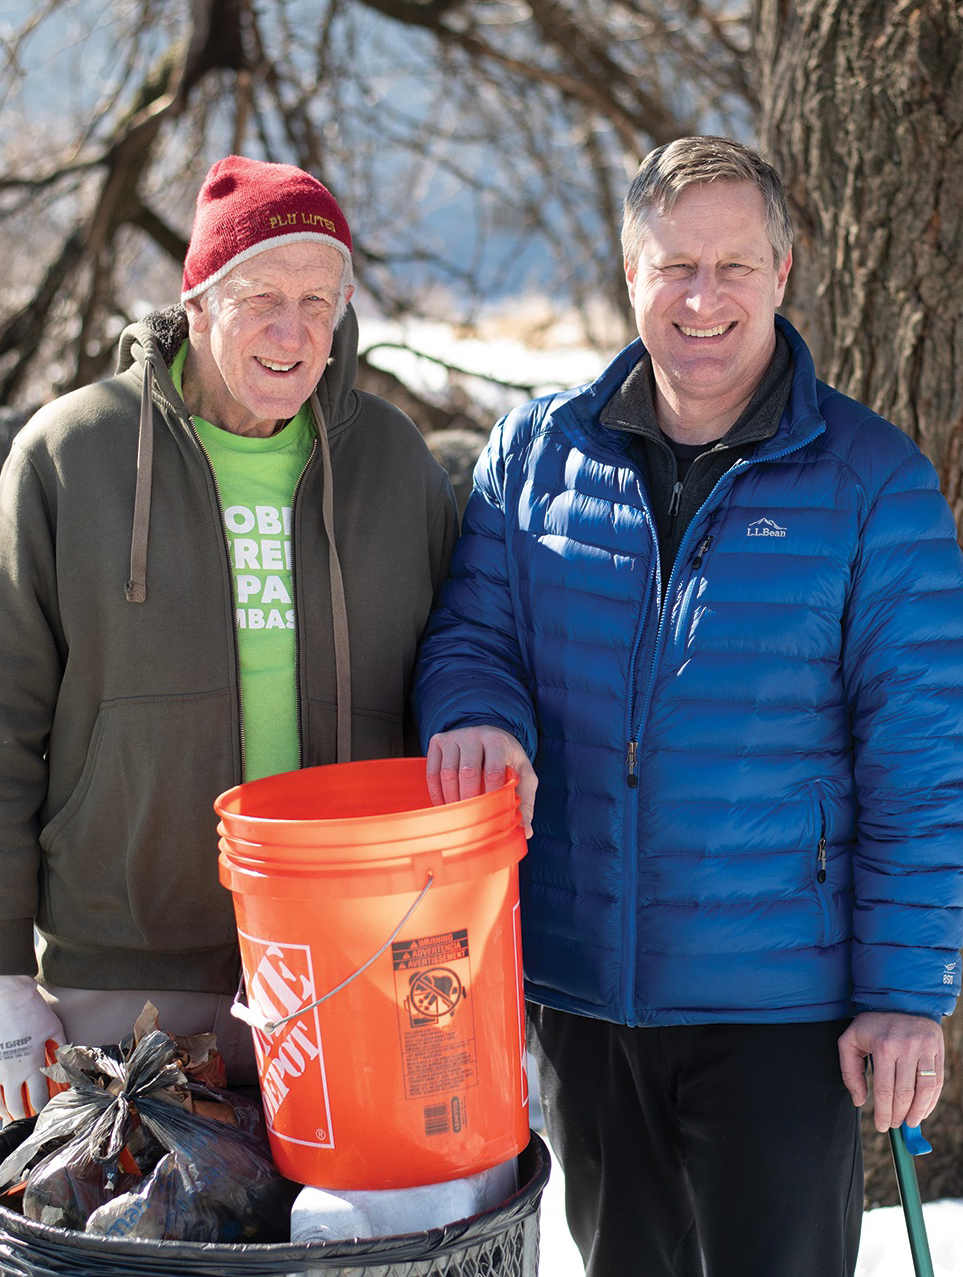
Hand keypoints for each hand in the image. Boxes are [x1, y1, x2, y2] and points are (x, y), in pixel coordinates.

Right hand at [0, 975, 65, 1122]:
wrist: (9, 997)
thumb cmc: (33, 1011)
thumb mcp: (53, 1029)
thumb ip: (60, 1051)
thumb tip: (67, 1068)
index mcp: (32, 1064)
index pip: (38, 1098)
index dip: (43, 1108)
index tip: (48, 1111)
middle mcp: (12, 1072)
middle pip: (17, 1106)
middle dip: (25, 1116)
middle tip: (30, 1119)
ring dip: (7, 1113)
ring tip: (13, 1118)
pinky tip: (0, 1104)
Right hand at [426, 725, 537, 836]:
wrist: (491, 732)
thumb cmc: (508, 758)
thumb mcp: (524, 774)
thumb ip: (525, 801)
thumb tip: (526, 831)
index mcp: (498, 742)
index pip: (493, 771)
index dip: (490, 796)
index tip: (489, 817)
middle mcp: (475, 735)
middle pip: (468, 772)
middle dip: (468, 800)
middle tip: (470, 821)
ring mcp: (454, 737)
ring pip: (448, 772)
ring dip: (451, 798)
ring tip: (457, 816)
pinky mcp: (438, 741)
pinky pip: (433, 771)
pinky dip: (436, 792)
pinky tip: (443, 806)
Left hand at [837, 1011, 943, 1131]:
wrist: (899, 1000)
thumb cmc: (872, 1024)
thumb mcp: (850, 1040)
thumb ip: (849, 1071)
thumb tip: (859, 1100)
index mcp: (884, 1046)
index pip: (885, 1090)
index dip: (883, 1113)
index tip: (881, 1126)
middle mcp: (907, 1048)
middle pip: (905, 1094)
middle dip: (899, 1115)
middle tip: (894, 1125)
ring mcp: (925, 1049)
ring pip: (925, 1090)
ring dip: (918, 1112)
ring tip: (909, 1122)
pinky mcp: (937, 1050)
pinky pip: (938, 1082)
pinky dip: (931, 1101)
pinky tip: (923, 1110)